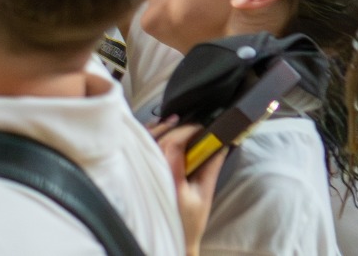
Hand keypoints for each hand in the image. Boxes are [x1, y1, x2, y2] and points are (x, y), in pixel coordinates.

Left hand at [150, 119, 224, 255]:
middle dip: (175, 128)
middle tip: (192, 124)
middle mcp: (152, 175)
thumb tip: (220, 148)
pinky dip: (149, 136)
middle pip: (159, 141)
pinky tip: (158, 130)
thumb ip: (210, 169)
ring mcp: (141, 173)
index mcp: (171, 181)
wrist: (173, 236)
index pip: (172, 146)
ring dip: (160, 128)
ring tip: (175, 121)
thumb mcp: (204, 195)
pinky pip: (139, 148)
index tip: (200, 127)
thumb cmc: (188, 220)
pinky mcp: (136, 173)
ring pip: (145, 142)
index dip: (186, 132)